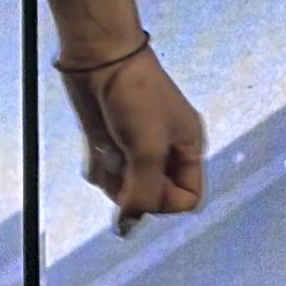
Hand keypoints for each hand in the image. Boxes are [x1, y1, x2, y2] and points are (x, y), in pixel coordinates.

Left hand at [56, 46, 204, 234]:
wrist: (100, 57)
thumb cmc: (134, 95)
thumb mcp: (148, 149)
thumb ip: (144, 193)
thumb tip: (127, 228)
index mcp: (187, 148)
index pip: (187, 198)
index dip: (167, 201)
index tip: (147, 184)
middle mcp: (164, 152)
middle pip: (153, 197)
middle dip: (134, 187)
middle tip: (122, 163)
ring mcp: (135, 148)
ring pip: (126, 189)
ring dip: (113, 176)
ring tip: (109, 148)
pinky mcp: (110, 143)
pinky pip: (106, 174)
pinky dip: (99, 166)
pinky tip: (97, 144)